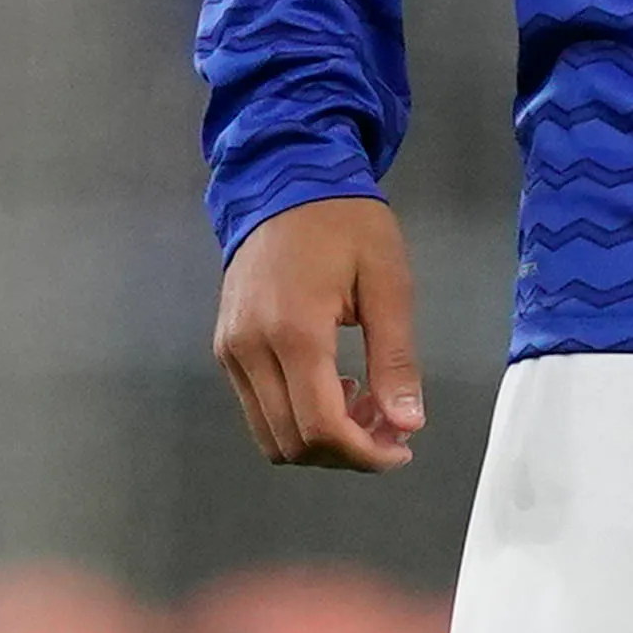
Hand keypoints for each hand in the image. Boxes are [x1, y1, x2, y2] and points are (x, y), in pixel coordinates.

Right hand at [214, 197, 424, 471]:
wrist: (286, 180)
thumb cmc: (346, 224)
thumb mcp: (388, 282)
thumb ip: (396, 358)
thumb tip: (407, 424)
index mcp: (294, 331)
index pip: (320, 426)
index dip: (363, 453)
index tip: (401, 449)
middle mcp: (249, 349)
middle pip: (291, 442)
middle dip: (345, 452)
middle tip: (389, 427)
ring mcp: (230, 350)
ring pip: (269, 434)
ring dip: (319, 439)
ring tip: (364, 405)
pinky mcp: (225, 347)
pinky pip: (256, 407)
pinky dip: (295, 417)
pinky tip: (332, 386)